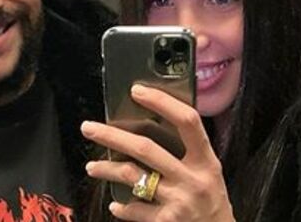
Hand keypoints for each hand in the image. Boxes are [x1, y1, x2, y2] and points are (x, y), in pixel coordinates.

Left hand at [81, 84, 234, 221]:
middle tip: (89, 128)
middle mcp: (193, 179)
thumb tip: (148, 124)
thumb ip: (187, 152)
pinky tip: (116, 204)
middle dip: (112, 135)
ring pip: (132, 175)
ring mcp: (178, 201)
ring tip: (92, 167)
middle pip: (146, 148)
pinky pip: (135, 209)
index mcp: (206, 160)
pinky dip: (122, 207)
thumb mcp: (208, 173)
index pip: (187, 121)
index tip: (137, 90)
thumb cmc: (211, 202)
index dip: (162, 102)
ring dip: (106, 169)